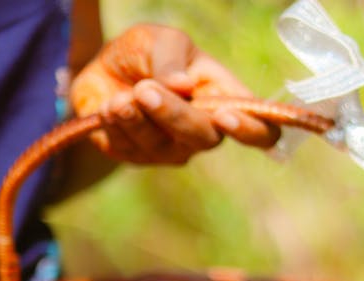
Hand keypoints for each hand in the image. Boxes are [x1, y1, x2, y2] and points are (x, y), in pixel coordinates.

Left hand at [70, 23, 279, 163]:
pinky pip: (129, 149)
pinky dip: (115, 124)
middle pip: (204, 139)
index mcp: (224, 99)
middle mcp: (204, 132)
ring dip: (135, 117)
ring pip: (161, 145)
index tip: (226, 115)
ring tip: (118, 96)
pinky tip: (107, 105)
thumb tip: (182, 86)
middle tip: (144, 89)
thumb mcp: (161, 39)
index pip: (261, 130)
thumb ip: (171, 58)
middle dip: (173, 114)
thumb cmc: (147, 53)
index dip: (252, 131)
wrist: (102, 68)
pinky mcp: (138, 157)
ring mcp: (171, 150)